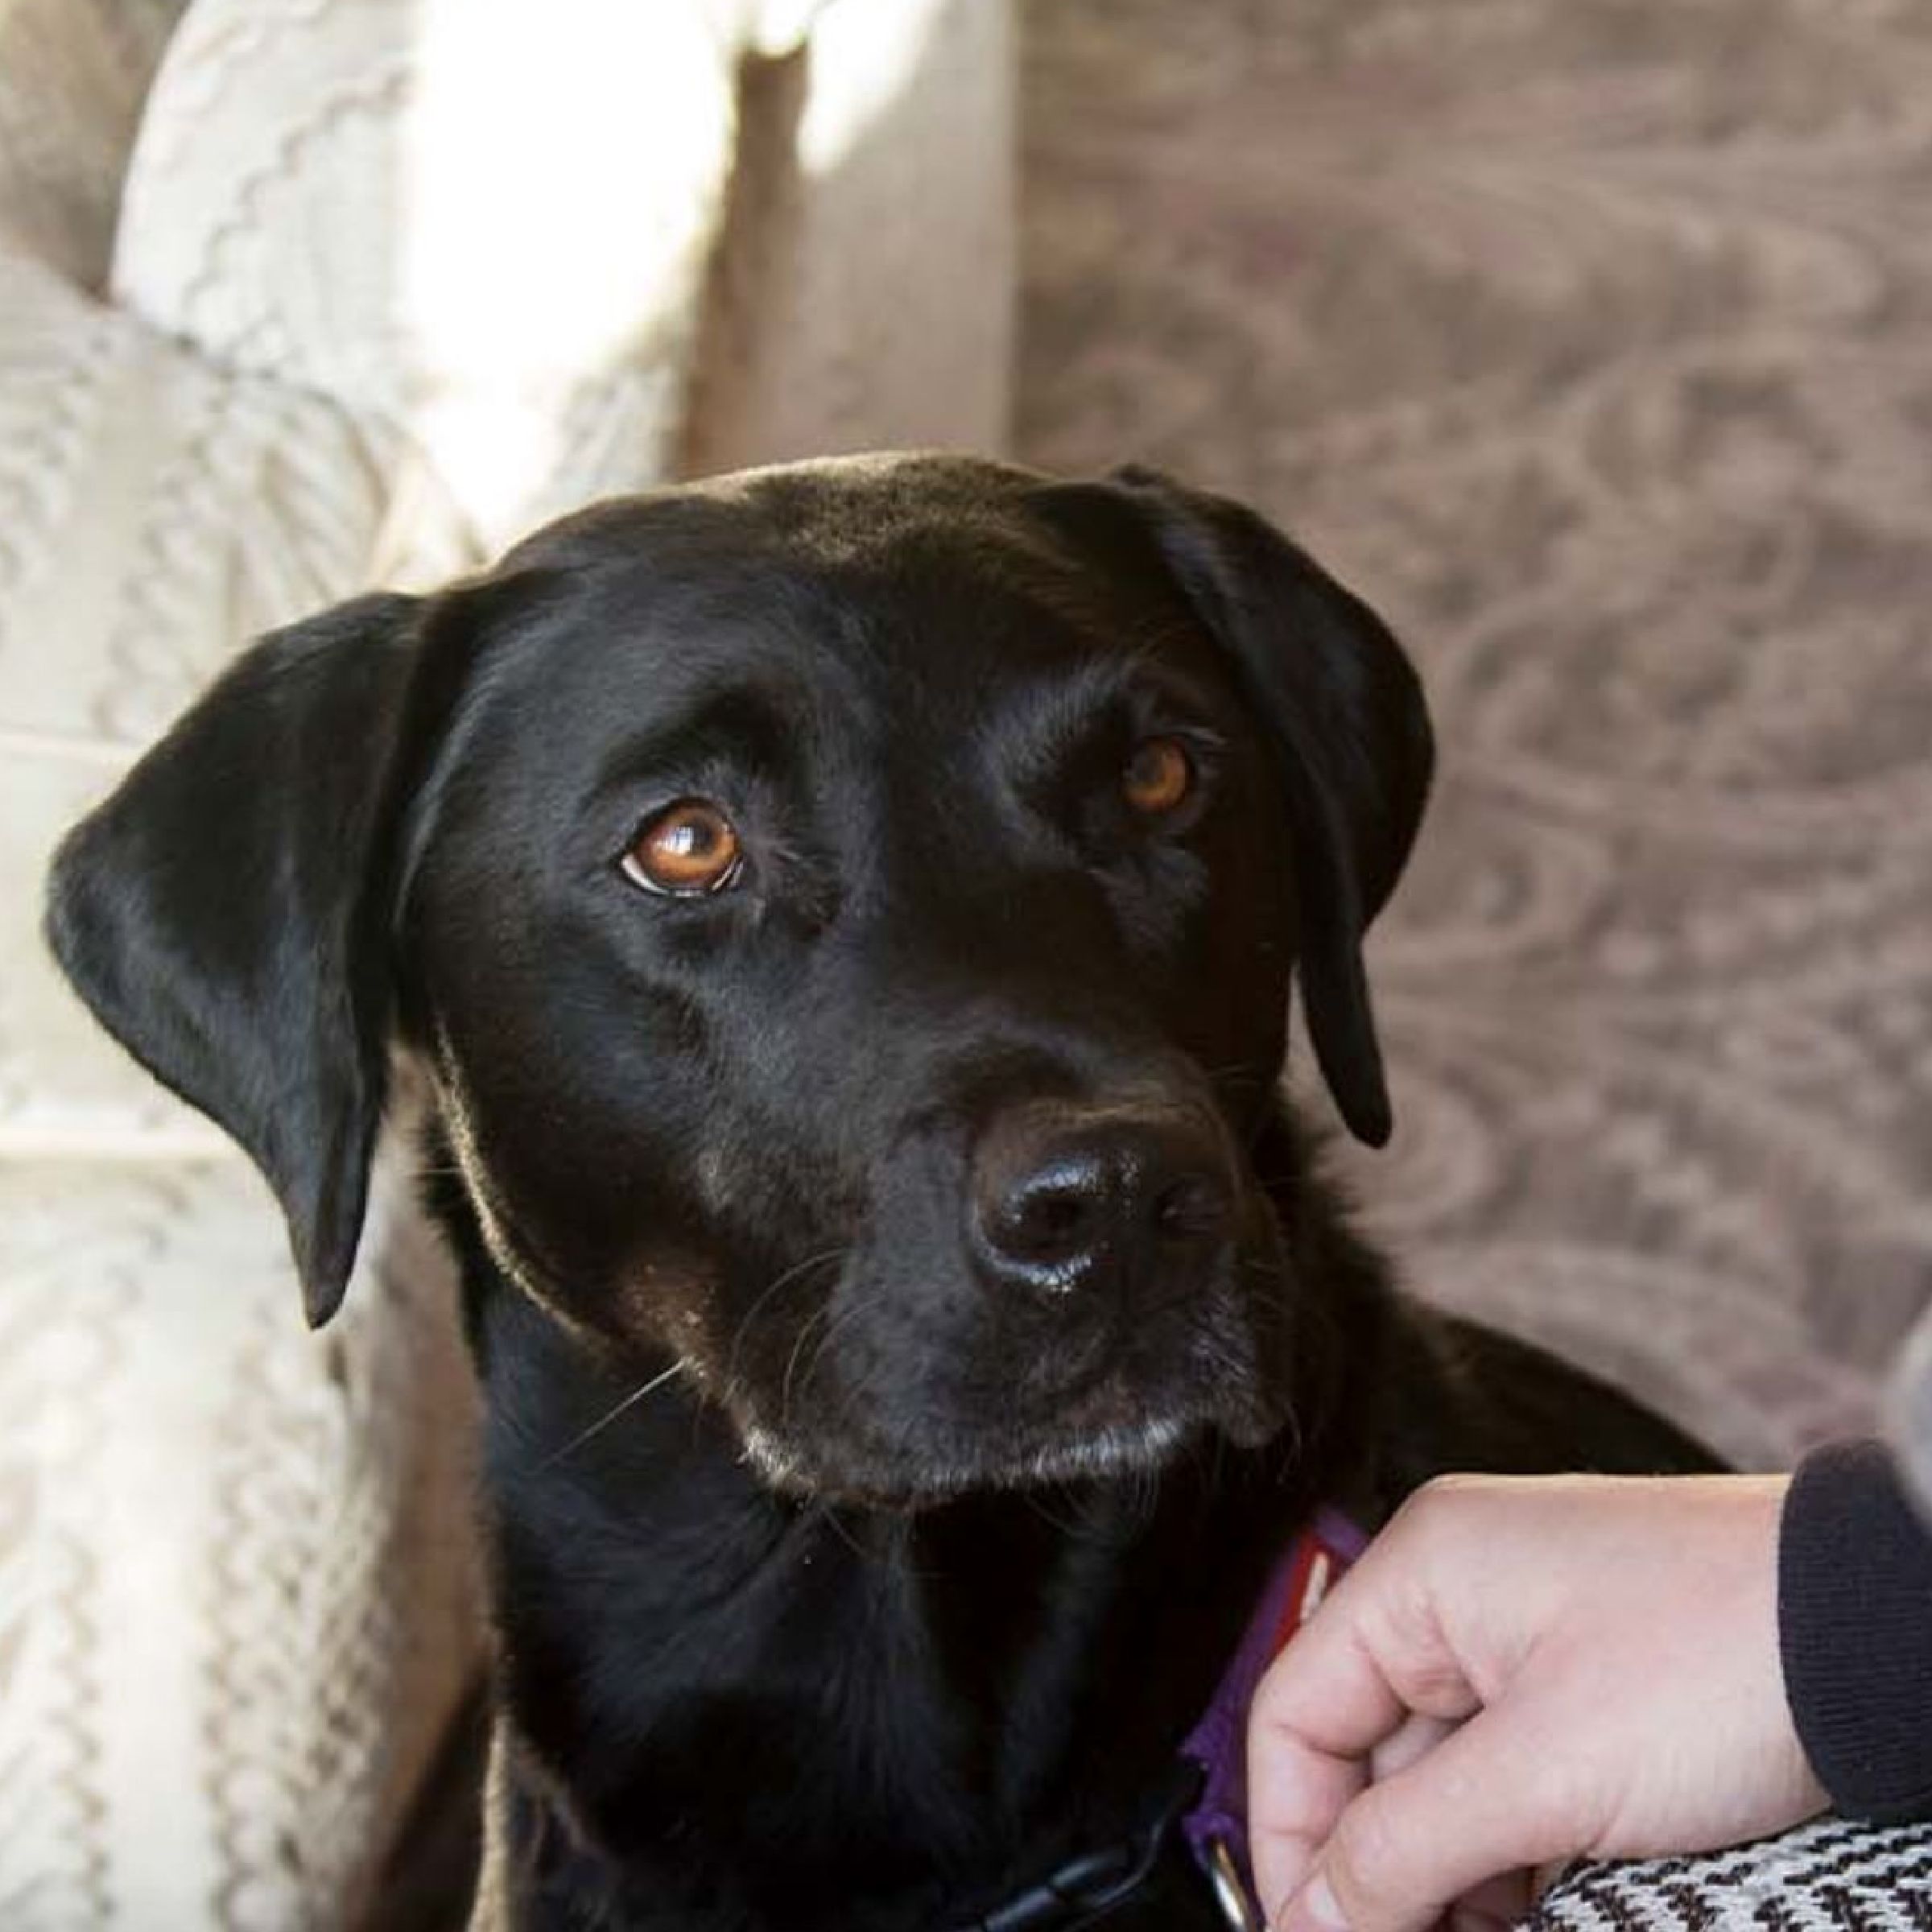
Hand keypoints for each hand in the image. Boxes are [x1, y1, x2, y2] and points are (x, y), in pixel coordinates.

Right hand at [1247, 1473, 1826, 1930]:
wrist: (1884, 1630)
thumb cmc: (1721, 1653)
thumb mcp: (1542, 1775)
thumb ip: (1407, 1850)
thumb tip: (1317, 1916)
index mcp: (1421, 1571)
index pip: (1295, 1712)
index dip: (1292, 1839)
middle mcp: (1459, 1590)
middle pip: (1366, 1750)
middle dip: (1383, 1869)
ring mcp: (1528, 1631)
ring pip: (1441, 1772)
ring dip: (1449, 1870)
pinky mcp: (1588, 1676)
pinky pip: (1509, 1770)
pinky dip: (1509, 1846)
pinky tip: (1532, 1911)